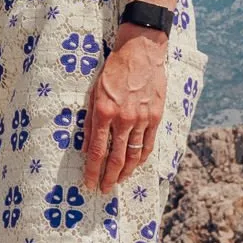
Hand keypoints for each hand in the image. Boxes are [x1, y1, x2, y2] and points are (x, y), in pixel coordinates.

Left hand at [84, 28, 167, 196]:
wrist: (140, 53)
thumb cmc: (113, 71)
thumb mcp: (93, 93)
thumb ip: (90, 122)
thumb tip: (87, 147)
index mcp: (104, 113)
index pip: (97, 151)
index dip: (93, 171)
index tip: (89, 183)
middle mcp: (123, 119)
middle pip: (116, 158)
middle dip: (109, 178)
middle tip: (104, 190)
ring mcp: (142, 119)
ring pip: (134, 155)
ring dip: (125, 172)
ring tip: (118, 181)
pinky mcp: (156, 116)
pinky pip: (148, 144)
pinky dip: (141, 158)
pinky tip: (134, 166)